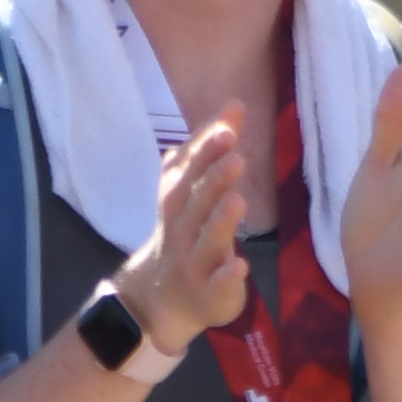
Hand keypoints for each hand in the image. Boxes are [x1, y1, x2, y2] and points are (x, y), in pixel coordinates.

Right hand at [128, 115, 251, 351]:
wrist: (161, 296)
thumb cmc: (185, 231)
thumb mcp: (193, 188)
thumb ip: (213, 149)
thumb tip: (234, 105)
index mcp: (179, 199)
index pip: (190, 170)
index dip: (206, 150)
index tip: (227, 128)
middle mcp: (182, 227)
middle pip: (196, 201)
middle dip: (213, 179)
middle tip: (234, 155)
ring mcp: (194, 261)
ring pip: (206, 239)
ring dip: (220, 221)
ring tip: (238, 201)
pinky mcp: (210, 292)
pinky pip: (216, 284)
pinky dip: (227, 276)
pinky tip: (241, 266)